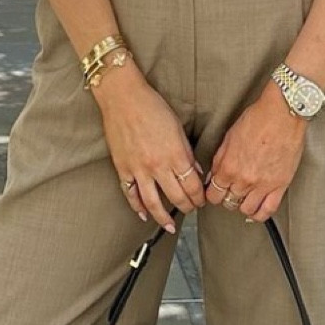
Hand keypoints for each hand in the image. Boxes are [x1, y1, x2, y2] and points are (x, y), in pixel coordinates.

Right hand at [93, 65, 205, 233]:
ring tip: (169, 226)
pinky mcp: (123, 168)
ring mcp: (139, 169)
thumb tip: (195, 171)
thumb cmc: (152, 107)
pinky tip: (143, 213)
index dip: (199, 197)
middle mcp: (158, 166)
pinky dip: (136, 206)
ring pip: (153, 203)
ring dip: (163, 217)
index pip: (192, 186)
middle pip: (176, 197)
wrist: (123, 98)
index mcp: (175, 155)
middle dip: (186, 207)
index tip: (201, 200)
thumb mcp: (178, 128)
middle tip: (190, 210)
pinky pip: (130, 194)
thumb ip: (187, 153)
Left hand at [204, 85, 305, 224]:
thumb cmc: (258, 119)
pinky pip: (268, 210)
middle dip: (227, 198)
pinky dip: (260, 214)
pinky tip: (257, 210)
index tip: (215, 192)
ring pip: (246, 209)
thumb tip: (213, 176)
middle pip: (228, 202)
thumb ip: (219, 160)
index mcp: (228, 166)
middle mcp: (244, 179)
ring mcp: (262, 184)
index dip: (213, 194)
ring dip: (243, 205)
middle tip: (230, 193)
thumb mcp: (229, 138)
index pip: (213, 194)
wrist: (283, 114)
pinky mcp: (280, 185)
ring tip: (244, 198)